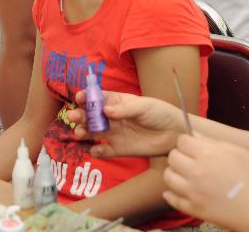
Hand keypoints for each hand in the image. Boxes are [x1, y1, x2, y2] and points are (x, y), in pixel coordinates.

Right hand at [67, 90, 184, 157]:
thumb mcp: (144, 106)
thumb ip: (125, 109)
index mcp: (116, 102)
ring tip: (80, 133)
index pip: (97, 98)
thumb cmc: (160, 113)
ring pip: (92, 132)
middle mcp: (111, 117)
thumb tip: (105, 110)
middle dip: (80, 115)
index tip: (79, 98)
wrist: (175, 134)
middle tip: (73, 117)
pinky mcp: (118, 149)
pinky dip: (96, 151)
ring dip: (83, 132)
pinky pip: (103, 151)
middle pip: (90, 116)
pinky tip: (94, 149)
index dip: (86, 97)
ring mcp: (114, 133)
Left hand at [163, 133, 248, 229]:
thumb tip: (193, 134)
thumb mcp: (238, 152)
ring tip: (184, 175)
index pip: (181, 141)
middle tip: (188, 160)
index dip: (186, 142)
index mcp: (208, 155)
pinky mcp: (194, 209)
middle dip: (179, 155)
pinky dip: (171, 194)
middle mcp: (197, 172)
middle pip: (172, 157)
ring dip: (174, 173)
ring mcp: (194, 192)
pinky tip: (179, 190)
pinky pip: (172, 199)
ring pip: (168, 177)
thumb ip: (212, 142)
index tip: (191, 146)